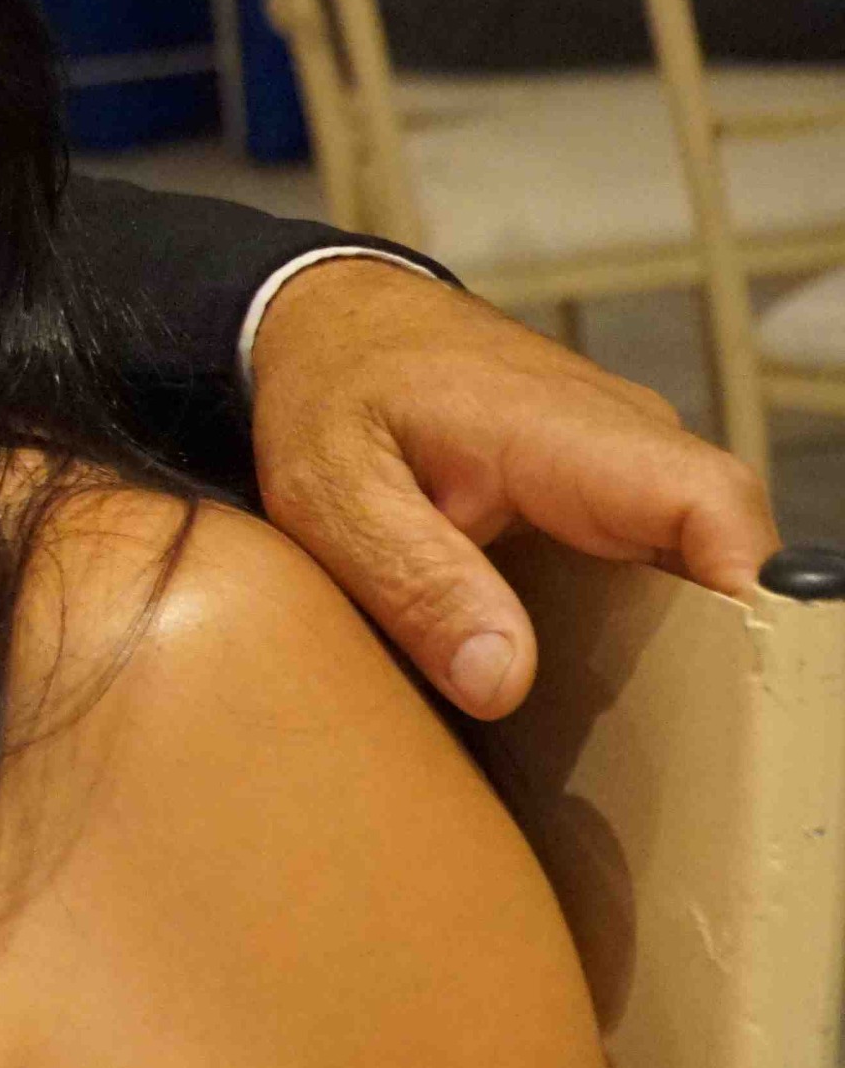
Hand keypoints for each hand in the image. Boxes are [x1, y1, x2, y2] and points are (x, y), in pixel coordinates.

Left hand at [248, 257, 776, 719]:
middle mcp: (629, 444)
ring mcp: (628, 467)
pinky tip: (582, 684)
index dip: (739, 597)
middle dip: (703, 655)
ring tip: (617, 736)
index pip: (711, 507)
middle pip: (719, 559)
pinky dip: (632, 625)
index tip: (710, 689)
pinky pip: (656, 565)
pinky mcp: (609, 492)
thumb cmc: (330, 389)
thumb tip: (502, 681)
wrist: (331, 320)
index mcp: (570, 434)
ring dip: (666, 650)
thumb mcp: (335, 491)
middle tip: (646, 747)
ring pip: (694, 571)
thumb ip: (414, 580)